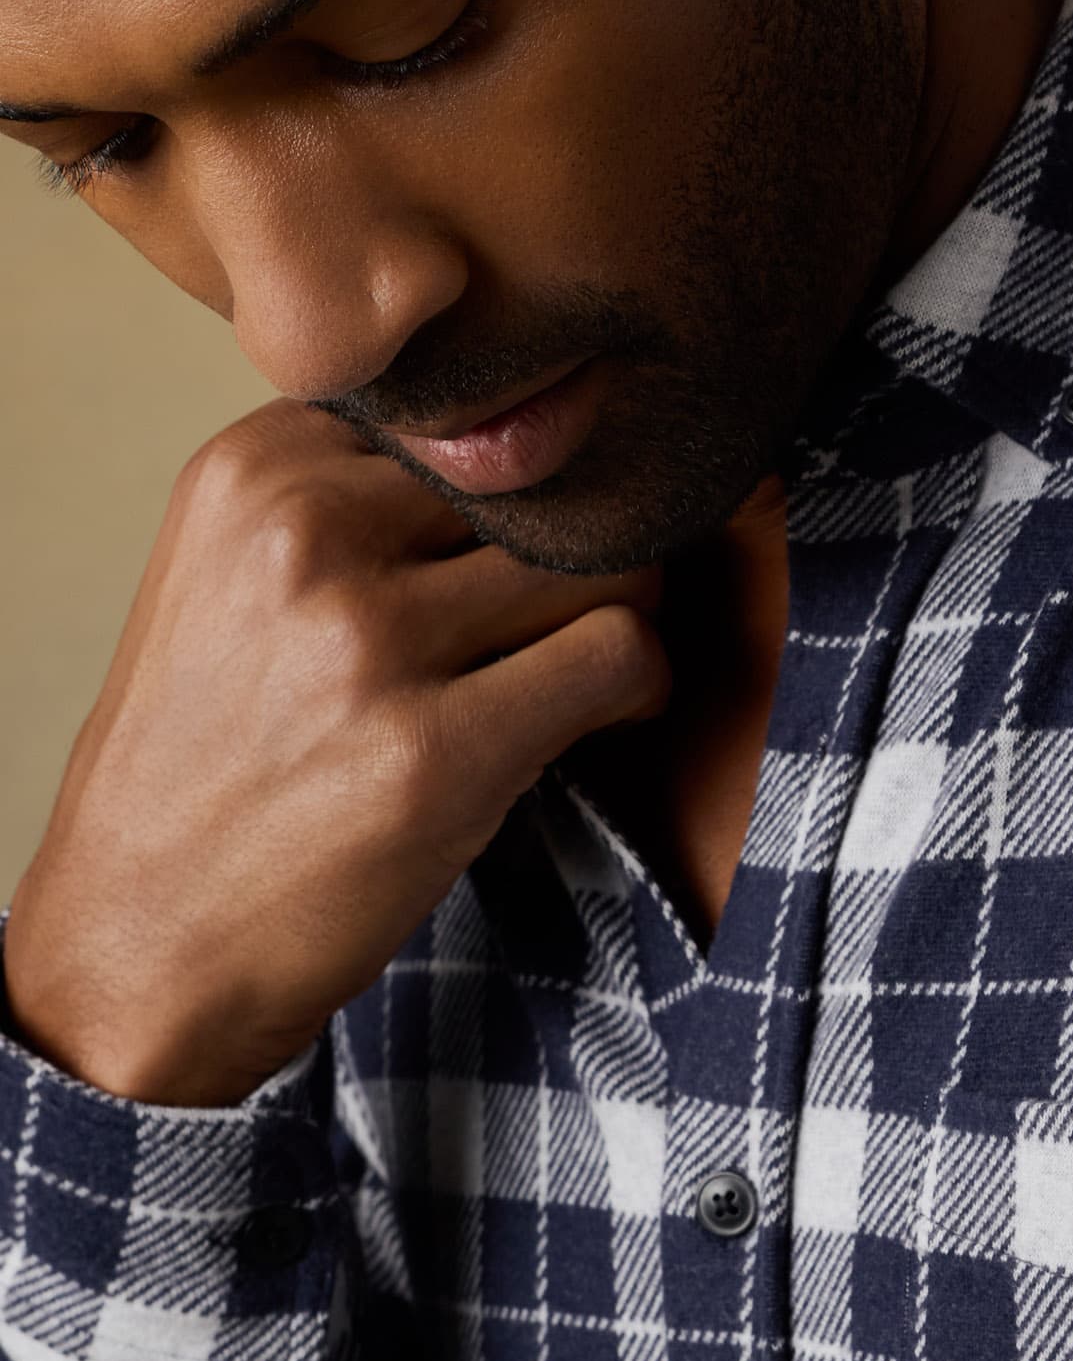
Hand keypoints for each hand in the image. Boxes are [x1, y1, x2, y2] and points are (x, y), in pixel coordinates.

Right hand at [4, 402, 667, 1105]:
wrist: (144, 940)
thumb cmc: (211, 768)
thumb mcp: (235, 581)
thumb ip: (354, 503)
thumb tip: (530, 452)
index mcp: (253, 471)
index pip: (469, 420)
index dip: (510, 497)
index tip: (504, 564)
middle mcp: (303, 534)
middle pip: (539, 488)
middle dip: (572, 559)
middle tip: (558, 631)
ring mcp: (368, 641)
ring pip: (599, 566)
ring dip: (614, 621)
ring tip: (578, 678)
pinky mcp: (436, 752)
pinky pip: (618, 656)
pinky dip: (640, 686)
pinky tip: (606, 720)